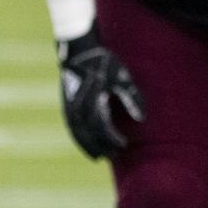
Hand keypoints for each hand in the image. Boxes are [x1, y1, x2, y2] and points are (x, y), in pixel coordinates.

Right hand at [57, 24, 144, 158]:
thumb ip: (131, 97)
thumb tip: (141, 119)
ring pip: (77, 133)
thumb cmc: (103, 62)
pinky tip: (85, 143)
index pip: (103, 127)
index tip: (123, 145)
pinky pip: (72, 127)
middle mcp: (79, 106)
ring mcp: (70, 106)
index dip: (112, 139)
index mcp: (93, 99)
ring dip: (87, 146)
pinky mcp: (66, 104)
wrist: (78, 50)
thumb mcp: (121, 76)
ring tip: (98, 156)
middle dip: (100, 147)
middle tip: (112, 156)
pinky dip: (78, 138)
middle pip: (89, 134)